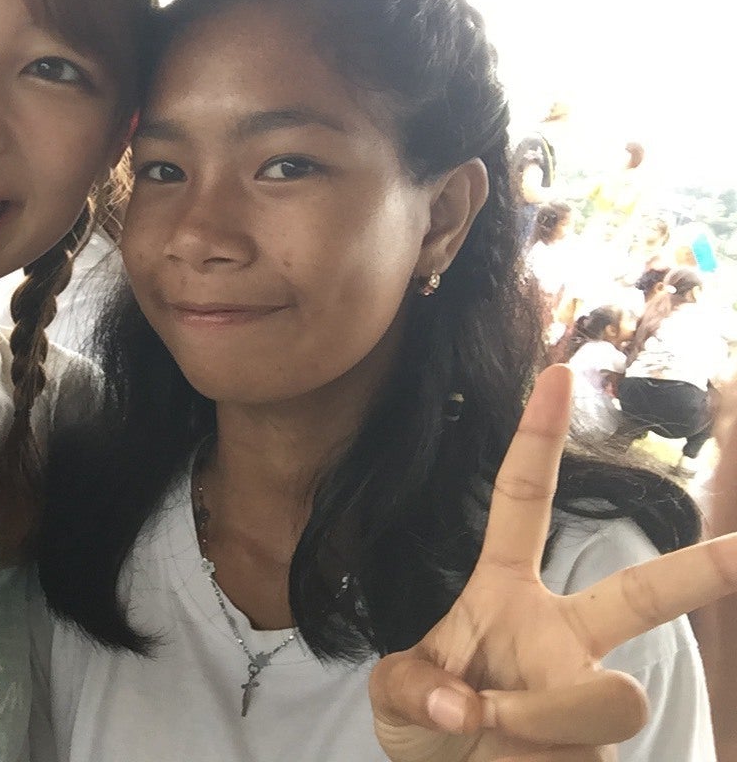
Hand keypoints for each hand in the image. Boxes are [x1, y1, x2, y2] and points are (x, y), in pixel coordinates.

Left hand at [369, 364, 736, 760]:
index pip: (523, 501)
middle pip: (639, 595)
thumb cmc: (425, 720)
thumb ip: (415, 689)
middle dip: (700, 570)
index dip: (540, 438)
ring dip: (537, 719)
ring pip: (610, 697)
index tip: (559, 372)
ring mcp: (589, 693)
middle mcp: (560, 635)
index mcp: (506, 591)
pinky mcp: (602, 751)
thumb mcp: (394, 694)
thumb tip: (467, 706)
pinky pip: (588, 751)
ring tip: (489, 733)